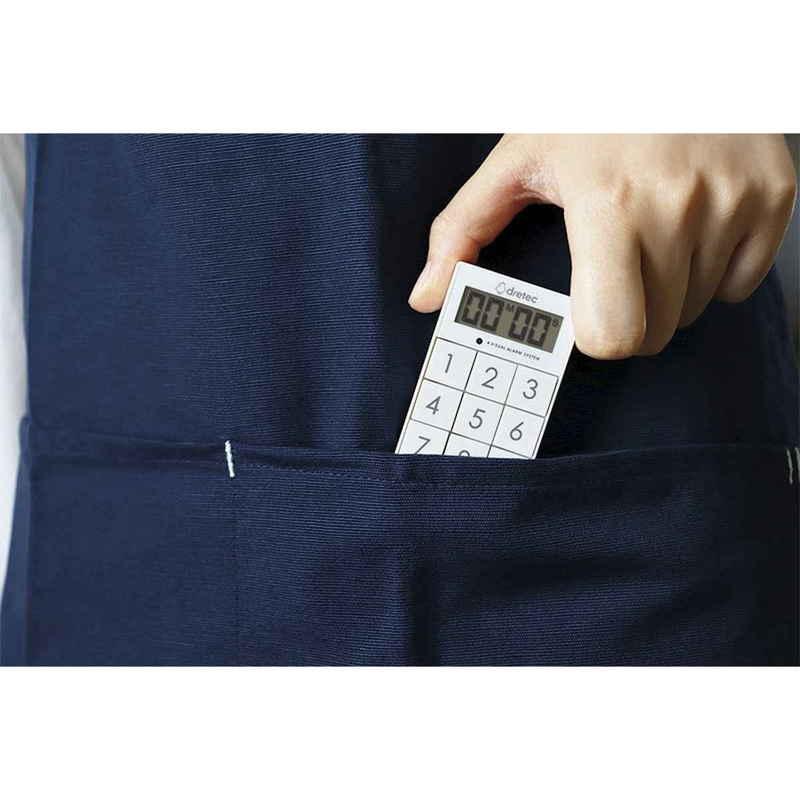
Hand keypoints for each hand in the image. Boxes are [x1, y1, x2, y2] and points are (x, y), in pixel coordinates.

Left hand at [408, 134, 796, 357]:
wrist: (668, 44)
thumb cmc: (586, 107)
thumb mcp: (516, 161)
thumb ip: (462, 231)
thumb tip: (427, 296)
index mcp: (609, 204)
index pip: (614, 334)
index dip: (596, 336)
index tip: (585, 312)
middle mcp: (679, 205)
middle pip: (655, 332)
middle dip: (629, 315)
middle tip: (613, 267)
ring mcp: (733, 200)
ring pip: (695, 310)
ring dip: (668, 292)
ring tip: (649, 234)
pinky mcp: (774, 195)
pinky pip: (741, 283)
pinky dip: (714, 271)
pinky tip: (690, 228)